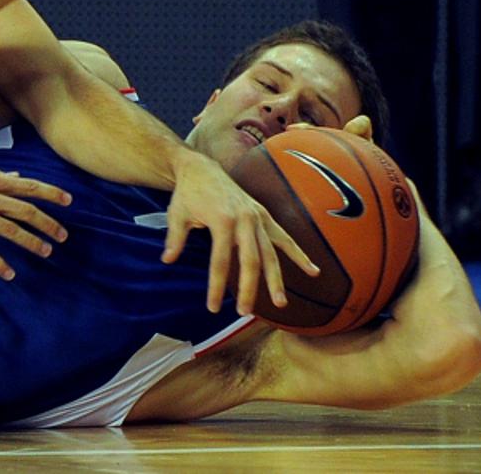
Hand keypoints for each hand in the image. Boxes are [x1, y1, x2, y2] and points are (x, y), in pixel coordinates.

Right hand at [0, 148, 71, 280]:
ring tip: (46, 252)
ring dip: (30, 242)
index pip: (28, 186)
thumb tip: (16, 177)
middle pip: (24, 211)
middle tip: (63, 236)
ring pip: (8, 231)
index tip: (69, 201)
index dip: (50, 193)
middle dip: (47, 224)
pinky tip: (9, 273)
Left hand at [162, 150, 318, 315]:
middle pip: (250, 261)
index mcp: (222, 221)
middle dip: (249, 289)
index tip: (213, 307)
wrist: (201, 167)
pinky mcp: (264, 215)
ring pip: (271, 253)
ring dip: (276, 280)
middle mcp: (244, 220)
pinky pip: (284, 237)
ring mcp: (257, 217)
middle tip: (244, 313)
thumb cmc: (187, 193)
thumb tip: (167, 261)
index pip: (220, 262)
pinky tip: (313, 271)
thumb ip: (175, 239)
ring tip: (279, 303)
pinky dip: (299, 254)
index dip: (217, 287)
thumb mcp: (176, 215)